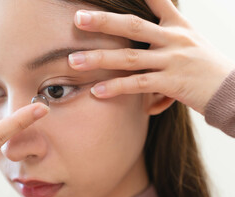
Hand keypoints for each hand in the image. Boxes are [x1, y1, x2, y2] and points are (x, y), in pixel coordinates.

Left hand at [68, 0, 234, 114]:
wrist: (231, 89)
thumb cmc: (203, 64)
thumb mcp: (188, 38)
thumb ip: (164, 27)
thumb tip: (144, 17)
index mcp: (176, 25)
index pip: (155, 0)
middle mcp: (174, 38)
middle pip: (133, 25)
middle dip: (103, 22)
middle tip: (78, 19)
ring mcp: (173, 60)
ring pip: (129, 58)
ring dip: (99, 59)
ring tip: (73, 61)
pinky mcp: (172, 83)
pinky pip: (138, 84)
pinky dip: (116, 88)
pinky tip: (97, 91)